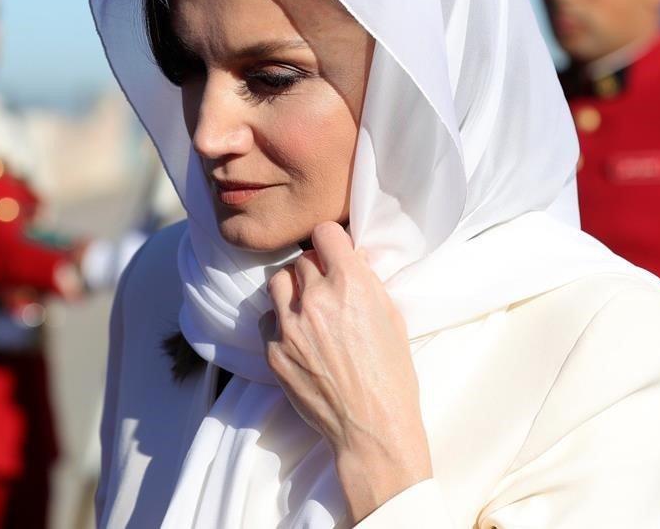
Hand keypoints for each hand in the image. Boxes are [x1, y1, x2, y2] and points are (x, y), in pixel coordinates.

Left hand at [261, 222, 431, 521]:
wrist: (371, 426)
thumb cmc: (391, 375)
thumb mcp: (392, 318)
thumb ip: (367, 284)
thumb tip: (352, 260)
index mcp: (351, 284)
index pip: (324, 233)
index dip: (330, 240)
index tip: (333, 251)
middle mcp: (316, 298)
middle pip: (301, 259)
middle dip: (314, 269)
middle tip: (325, 287)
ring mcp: (290, 326)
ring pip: (278, 282)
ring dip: (291, 289)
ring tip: (306, 306)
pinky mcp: (273, 351)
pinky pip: (268, 320)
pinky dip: (280, 322)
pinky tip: (298, 337)